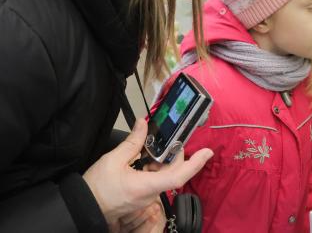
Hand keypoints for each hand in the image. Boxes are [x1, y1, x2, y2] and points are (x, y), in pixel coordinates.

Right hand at [83, 118, 212, 225]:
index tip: (207, 152)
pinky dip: (153, 168)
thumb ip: (133, 141)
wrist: (84, 207)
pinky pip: (155, 181)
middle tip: (169, 140)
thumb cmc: (97, 188)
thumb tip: (143, 124)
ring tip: (148, 149)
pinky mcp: (142, 197)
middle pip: (173, 172)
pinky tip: (142, 160)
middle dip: (174, 155)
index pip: (179, 175)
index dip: (195, 163)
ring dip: (161, 161)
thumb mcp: (114, 160)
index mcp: (146, 186)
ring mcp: (147, 197)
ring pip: (164, 176)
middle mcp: (151, 194)